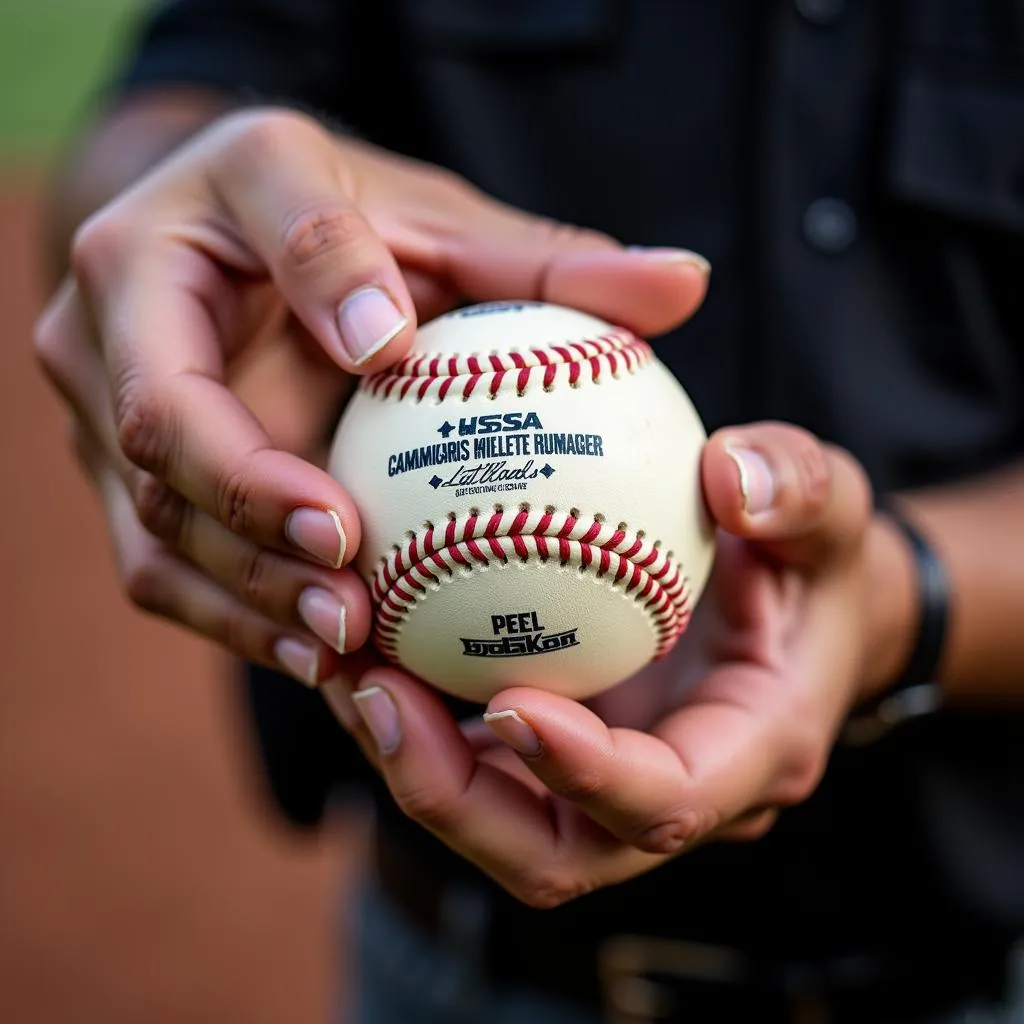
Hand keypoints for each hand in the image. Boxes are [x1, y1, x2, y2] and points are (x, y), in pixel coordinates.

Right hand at [34, 106, 708, 682]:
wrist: (242, 257)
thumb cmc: (353, 232)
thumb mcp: (444, 226)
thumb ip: (551, 264)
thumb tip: (685, 285)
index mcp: (192, 221)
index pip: (251, 253)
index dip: (311, 312)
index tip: (381, 392)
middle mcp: (109, 320)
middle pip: (162, 430)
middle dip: (251, 514)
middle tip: (354, 582)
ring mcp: (102, 415)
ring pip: (157, 526)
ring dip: (249, 597)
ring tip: (349, 643)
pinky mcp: (129, 490)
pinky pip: (174, 571)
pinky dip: (247, 619)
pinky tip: (334, 659)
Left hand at [324, 423, 915, 906]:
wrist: (794, 613)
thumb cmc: (813, 563)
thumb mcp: (832, 512)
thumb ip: (801, 490)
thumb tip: (729, 475)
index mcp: (748, 756)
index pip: (664, 802)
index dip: (582, 774)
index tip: (505, 704)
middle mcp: (670, 798)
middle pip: (547, 850)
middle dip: (449, 795)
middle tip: (369, 693)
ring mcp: (606, 789)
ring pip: (492, 818)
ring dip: (406, 759)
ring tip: (339, 664)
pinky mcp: (563, 761)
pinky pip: (476, 762)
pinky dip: (414, 718)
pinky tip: (365, 639)